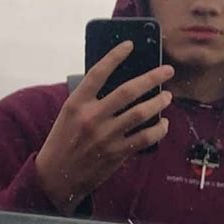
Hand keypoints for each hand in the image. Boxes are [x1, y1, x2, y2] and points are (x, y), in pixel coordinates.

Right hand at [35, 40, 174, 214]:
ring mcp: (106, 136)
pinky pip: (144, 138)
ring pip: (141, 113)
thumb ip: (89, 99)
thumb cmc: (62, 142)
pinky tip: (163, 124)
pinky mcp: (116, 153)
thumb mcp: (69, 114)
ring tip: (167, 97)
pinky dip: (158, 129)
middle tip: (167, 70)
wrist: (55, 178)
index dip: (115, 56)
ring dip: (159, 102)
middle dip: (153, 78)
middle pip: (128, 91)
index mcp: (77, 104)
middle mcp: (92, 117)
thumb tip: (117, 83)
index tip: (130, 45)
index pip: (98, 73)